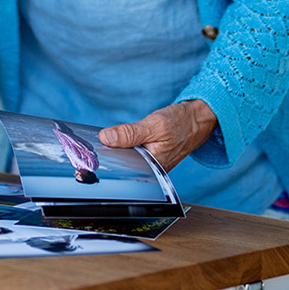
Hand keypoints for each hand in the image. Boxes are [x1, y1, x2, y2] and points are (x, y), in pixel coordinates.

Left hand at [98, 99, 217, 170]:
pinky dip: (124, 148)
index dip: (106, 159)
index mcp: (154, 166)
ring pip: (128, 160)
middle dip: (109, 156)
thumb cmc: (180, 122)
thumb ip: (129, 133)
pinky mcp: (151, 158)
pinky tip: (116, 143)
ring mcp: (152, 165)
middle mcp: (153, 170)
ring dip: (116, 151)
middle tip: (94, 148)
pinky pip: (133, 155)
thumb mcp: (153, 124)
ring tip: (103, 145)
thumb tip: (106, 137)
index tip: (90, 152)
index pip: (124, 167)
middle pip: (125, 165)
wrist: (197, 119)